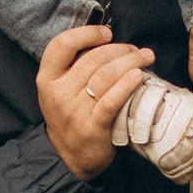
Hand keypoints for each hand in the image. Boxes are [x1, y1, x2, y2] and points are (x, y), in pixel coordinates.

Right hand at [38, 23, 154, 180]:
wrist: (69, 159)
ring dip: (130, 61)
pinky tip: (140, 76)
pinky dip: (128, 84)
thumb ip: (73, 67)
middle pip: (93, 58)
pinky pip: (113, 100)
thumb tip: (106, 42)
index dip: (86, 33)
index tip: (107, 33)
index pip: (62, 44)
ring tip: (145, 57)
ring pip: (106, 75)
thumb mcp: (58, 90)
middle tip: (136, 49)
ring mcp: (75, 111)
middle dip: (119, 49)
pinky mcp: (93, 127)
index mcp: (47, 79)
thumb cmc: (70, 117)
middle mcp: (59, 93)